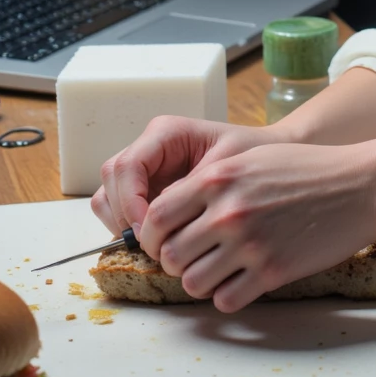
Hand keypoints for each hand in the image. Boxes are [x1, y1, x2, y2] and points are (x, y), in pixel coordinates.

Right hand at [91, 116, 271, 238]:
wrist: (266, 157)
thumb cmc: (250, 156)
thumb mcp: (228, 168)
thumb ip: (192, 187)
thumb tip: (159, 215)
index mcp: (165, 133)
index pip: (128, 165)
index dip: (129, 200)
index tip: (148, 230)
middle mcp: (149, 147)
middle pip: (112, 178)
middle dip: (124, 214)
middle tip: (150, 243)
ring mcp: (145, 168)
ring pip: (109, 193)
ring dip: (121, 222)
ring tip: (152, 243)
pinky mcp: (146, 188)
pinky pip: (120, 208)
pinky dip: (129, 227)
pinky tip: (157, 241)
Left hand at [136, 138, 375, 312]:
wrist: (360, 186)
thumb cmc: (306, 170)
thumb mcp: (251, 160)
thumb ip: (210, 184)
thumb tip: (170, 215)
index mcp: (217, 178)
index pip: (155, 217)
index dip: (151, 235)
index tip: (164, 241)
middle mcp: (227, 211)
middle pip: (168, 254)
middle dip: (176, 261)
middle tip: (194, 258)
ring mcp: (249, 243)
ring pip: (192, 283)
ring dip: (201, 281)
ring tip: (220, 271)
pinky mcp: (271, 271)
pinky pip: (226, 300)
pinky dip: (228, 296)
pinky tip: (243, 282)